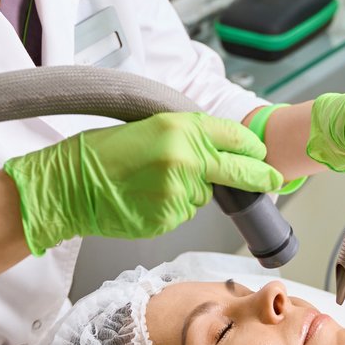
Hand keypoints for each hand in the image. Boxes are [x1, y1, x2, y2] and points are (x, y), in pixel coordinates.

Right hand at [4, 113, 284, 254]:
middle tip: (274, 181)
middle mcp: (186, 158)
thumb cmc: (103, 153)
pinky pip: (184, 213)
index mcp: (181, 128)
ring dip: (190, 191)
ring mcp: (179, 192)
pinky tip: (146, 199)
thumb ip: (189, 137)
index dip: (253, 148)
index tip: (261, 155)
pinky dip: (172, 208)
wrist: (70, 184)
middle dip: (260, 176)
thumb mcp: (150, 126)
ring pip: (204, 195)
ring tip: (151, 182)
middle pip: (239, 170)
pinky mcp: (169, 218)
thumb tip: (221, 151)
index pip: (235, 136)